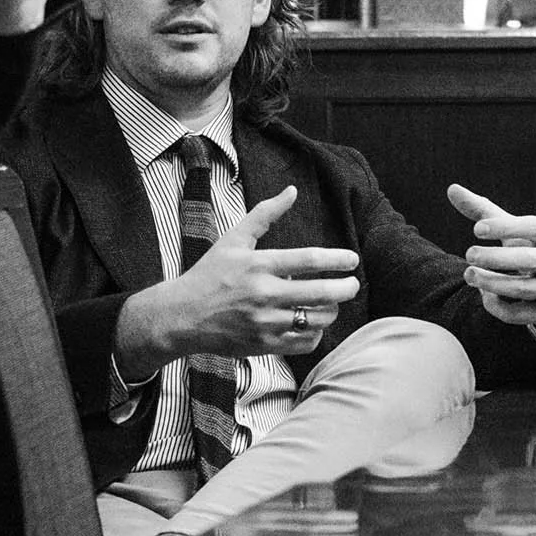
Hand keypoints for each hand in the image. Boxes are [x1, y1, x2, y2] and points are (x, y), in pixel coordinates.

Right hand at [114, 186, 359, 377]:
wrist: (182, 316)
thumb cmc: (209, 274)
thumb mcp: (233, 240)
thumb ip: (265, 214)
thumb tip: (292, 191)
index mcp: (258, 265)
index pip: (309, 260)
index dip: (337, 259)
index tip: (352, 260)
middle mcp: (263, 294)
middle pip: (320, 293)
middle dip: (346, 288)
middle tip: (353, 284)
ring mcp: (264, 323)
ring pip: (316, 320)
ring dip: (332, 310)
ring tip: (332, 303)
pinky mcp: (264, 345)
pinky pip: (304, 342)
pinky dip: (316, 333)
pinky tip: (313, 323)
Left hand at [448, 181, 535, 333]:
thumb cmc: (535, 249)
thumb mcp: (516, 230)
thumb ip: (485, 212)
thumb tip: (451, 189)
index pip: (534, 228)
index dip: (506, 227)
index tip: (477, 229)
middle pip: (528, 259)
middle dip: (496, 258)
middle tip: (469, 254)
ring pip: (524, 288)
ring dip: (493, 283)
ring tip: (469, 274)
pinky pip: (523, 314)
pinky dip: (499, 307)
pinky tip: (484, 295)